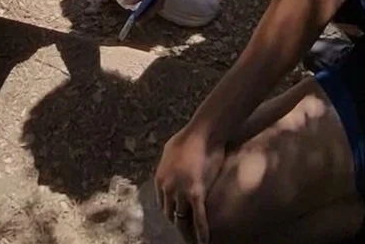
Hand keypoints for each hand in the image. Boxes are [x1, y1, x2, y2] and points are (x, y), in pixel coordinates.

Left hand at [156, 126, 224, 243]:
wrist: (203, 131)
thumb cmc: (190, 137)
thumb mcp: (170, 151)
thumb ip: (167, 165)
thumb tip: (167, 170)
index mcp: (160, 179)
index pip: (162, 205)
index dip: (171, 213)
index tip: (179, 219)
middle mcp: (167, 188)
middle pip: (171, 214)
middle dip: (178, 225)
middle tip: (187, 234)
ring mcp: (180, 191)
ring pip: (182, 220)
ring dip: (188, 232)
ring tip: (194, 241)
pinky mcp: (195, 193)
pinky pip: (198, 218)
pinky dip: (201, 232)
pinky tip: (204, 241)